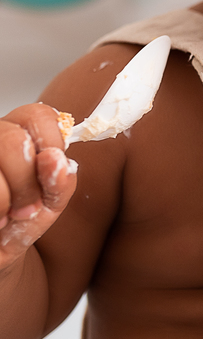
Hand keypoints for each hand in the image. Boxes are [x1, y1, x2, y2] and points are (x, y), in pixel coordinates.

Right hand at [0, 104, 77, 269]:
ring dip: (4, 199)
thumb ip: (61, 181)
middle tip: (26, 211)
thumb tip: (55, 159)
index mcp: (16, 133)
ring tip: (3, 218)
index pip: (37, 116)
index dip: (51, 144)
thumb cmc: (18, 223)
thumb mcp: (48, 204)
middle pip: (12, 141)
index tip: (51, 173)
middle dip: (26, 183)